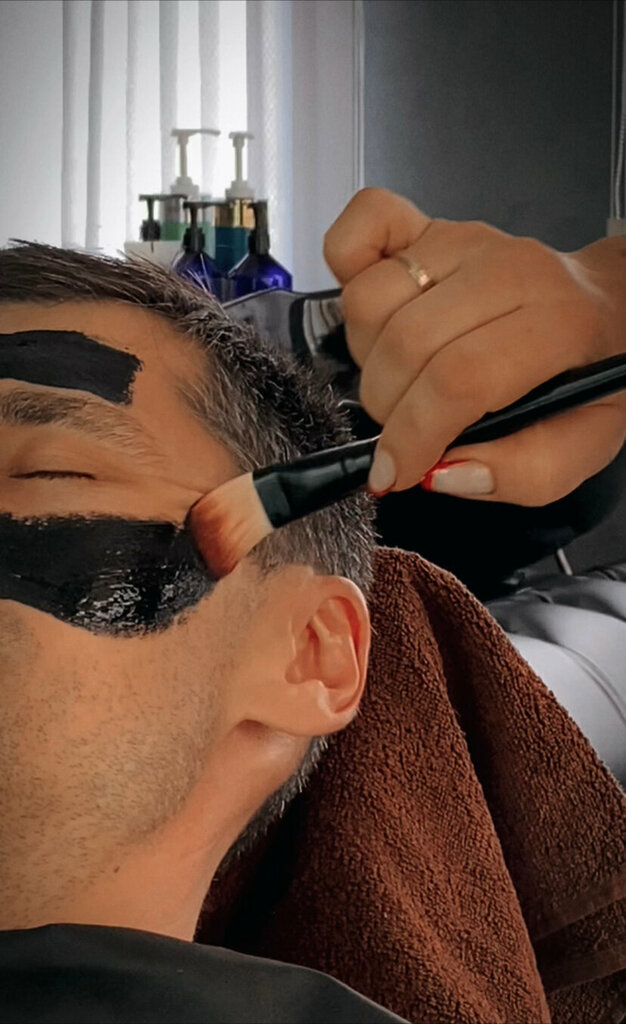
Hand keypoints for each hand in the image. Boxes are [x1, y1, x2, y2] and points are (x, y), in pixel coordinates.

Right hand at [323, 188, 625, 504]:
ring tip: (401, 377)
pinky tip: (373, 314)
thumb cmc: (587, 374)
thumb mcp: (585, 445)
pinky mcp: (432, 226)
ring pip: (369, 299)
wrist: (607, 307)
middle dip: (388, 409)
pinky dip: (346, 261)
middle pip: (404, 343)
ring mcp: (463, 241)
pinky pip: (364, 222)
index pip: (457, 380)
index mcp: (557, 324)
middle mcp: (506, 270)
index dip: (412, 437)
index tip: (394, 474)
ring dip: (368, 358)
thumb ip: (522, 474)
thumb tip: (440, 473)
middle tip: (405, 432)